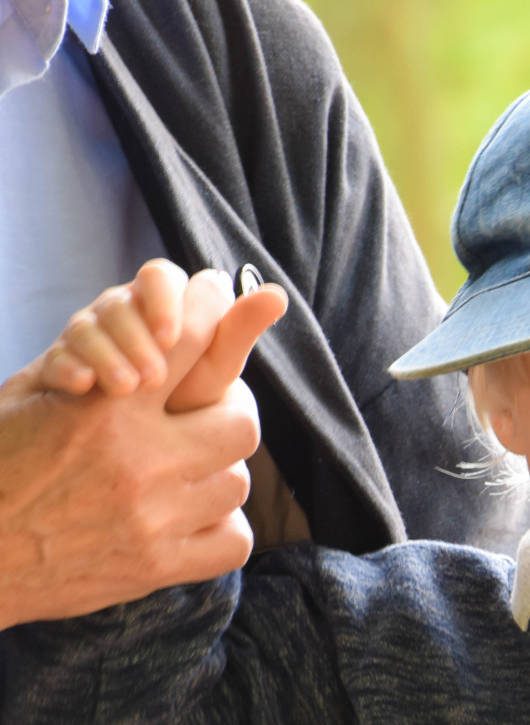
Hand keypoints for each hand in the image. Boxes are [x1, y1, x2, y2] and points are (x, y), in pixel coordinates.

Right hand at [0, 264, 282, 628]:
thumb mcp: (31, 397)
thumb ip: (92, 360)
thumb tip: (162, 329)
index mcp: (105, 409)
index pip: (191, 342)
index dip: (214, 312)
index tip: (222, 298)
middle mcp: (139, 461)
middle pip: (240, 422)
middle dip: (231, 412)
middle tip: (214, 414)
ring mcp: (154, 518)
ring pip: (238, 481)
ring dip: (219, 472)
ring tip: (192, 469)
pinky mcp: (158, 567)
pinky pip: (234, 540)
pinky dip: (221, 527)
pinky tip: (193, 517)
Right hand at [38, 259, 286, 411]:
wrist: (120, 447)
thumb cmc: (180, 404)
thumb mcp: (212, 371)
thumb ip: (236, 333)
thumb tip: (277, 295)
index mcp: (159, 308)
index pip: (160, 277)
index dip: (164, 299)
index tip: (172, 335)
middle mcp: (122, 317)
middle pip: (118, 302)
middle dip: (136, 337)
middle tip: (154, 377)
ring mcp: (86, 341)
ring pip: (84, 327)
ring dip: (107, 356)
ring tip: (127, 392)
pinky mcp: (59, 368)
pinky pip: (57, 361)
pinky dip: (69, 371)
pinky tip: (85, 390)